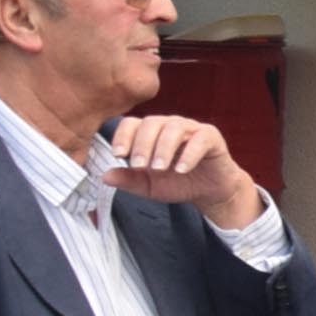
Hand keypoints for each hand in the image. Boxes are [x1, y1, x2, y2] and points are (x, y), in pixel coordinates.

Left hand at [100, 116, 265, 226]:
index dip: (123, 136)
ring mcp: (191, 129)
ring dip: (163, 148)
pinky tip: (181, 169)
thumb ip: (129, 180)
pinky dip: (189, 153)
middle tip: (139, 165)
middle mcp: (169, 126)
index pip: (132, 124)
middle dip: (142, 144)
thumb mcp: (149, 186)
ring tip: (159, 168)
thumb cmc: (178, 184)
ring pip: (174, 127)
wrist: (209, 192)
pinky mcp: (211, 137)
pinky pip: (200, 138)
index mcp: (151, 133)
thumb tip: (104, 176)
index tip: (118, 155)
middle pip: (151, 123)